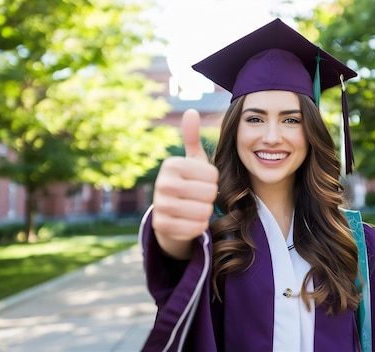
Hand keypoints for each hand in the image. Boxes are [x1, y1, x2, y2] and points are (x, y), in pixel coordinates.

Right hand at [152, 109, 218, 258]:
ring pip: (204, 211)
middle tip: (198, 197)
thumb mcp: (192, 162)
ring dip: (205, 213)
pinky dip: (198, 227)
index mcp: (171, 164)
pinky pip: (196, 228)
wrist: (170, 215)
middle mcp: (162, 183)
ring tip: (195, 208)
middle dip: (209, 198)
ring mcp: (160, 206)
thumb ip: (193, 138)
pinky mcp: (163, 227)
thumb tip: (191, 111)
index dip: (213, 182)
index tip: (201, 182)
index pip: (213, 175)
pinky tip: (189, 222)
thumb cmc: (187, 184)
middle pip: (209, 193)